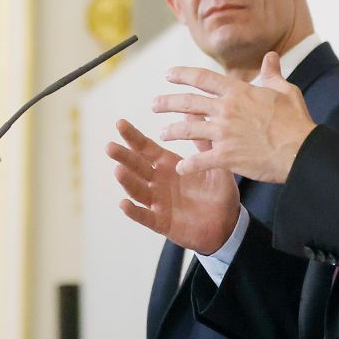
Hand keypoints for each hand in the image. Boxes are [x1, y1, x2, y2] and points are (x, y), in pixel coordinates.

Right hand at [106, 118, 241, 254]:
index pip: (146, 148)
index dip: (133, 136)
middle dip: (123, 156)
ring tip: (118, 170)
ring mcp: (158, 202)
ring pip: (138, 190)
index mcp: (168, 165)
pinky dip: (134, 211)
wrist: (228, 225)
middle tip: (110, 146)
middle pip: (137, 166)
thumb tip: (195, 112)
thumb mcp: (214, 165)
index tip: (120, 123)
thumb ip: (203, 143)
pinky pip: (145, 216)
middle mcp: (158, 182)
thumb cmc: (219, 193)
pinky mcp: (161, 222)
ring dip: (127, 180)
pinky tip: (124, 204)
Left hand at [152, 52, 314, 184]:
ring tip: (162, 133)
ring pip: (188, 130)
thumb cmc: (295, 121)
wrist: (301, 150)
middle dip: (167, 103)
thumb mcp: (285, 91)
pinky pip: (201, 160)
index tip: (168, 74)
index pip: (203, 78)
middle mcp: (226, 110)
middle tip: (154, 105)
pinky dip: (189, 165)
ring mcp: (224, 133)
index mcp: (238, 92)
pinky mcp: (227, 156)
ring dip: (173, 131)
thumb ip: (272, 73)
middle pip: (188, 103)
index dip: (183, 74)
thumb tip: (271, 56)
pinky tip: (181, 168)